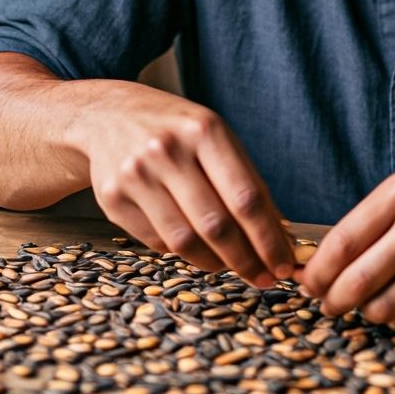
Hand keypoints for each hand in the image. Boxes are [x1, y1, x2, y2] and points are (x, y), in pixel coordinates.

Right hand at [75, 81, 293, 284]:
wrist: (111, 115)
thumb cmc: (178, 130)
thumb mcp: (216, 137)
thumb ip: (246, 179)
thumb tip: (278, 232)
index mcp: (204, 130)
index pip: (245, 196)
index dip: (268, 237)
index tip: (283, 262)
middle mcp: (167, 150)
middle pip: (215, 224)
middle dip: (246, 259)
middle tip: (264, 278)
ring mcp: (136, 174)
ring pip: (184, 240)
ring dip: (215, 262)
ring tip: (233, 266)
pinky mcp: (112, 198)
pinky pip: (156, 241)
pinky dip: (183, 252)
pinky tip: (198, 250)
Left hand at [296, 159, 394, 330]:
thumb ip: (371, 218)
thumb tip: (323, 261)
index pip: (344, 241)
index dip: (318, 270)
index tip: (307, 282)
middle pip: (358, 280)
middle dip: (333, 299)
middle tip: (328, 303)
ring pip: (383, 306)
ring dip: (364, 310)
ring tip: (365, 301)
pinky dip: (394, 318)